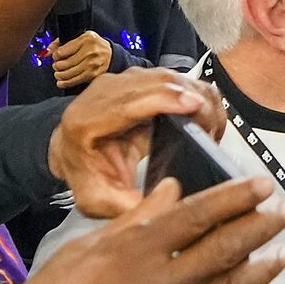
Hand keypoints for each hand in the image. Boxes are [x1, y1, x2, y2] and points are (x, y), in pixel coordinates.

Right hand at [0, 171, 284, 283]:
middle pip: (223, 251)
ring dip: (261, 269)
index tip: (265, 185)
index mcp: (129, 255)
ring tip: (284, 251)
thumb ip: (132, 224)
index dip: (236, 198)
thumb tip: (173, 194)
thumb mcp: (76, 254)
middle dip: (260, 227)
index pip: (196, 217)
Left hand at [48, 67, 227, 217]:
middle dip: (193, 101)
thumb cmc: (86, 173)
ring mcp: (123, 81)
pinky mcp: (140, 79)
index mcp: (87, 120)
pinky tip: (203, 118)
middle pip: (157, 82)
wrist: (72, 150)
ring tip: (210, 130)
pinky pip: (175, 79)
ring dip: (199, 97)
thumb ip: (127, 206)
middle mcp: (104, 92)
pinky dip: (196, 93)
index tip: (194, 105)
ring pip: (171, 77)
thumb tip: (166, 206)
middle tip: (212, 133)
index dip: (164, 100)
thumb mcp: (98, 200)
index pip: (128, 102)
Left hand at [50, 30, 114, 88]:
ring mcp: (92, 64)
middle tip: (56, 66)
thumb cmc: (93, 45)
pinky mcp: (93, 75)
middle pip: (64, 64)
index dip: (55, 56)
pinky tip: (61, 82)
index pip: (62, 52)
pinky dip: (65, 83)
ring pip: (68, 74)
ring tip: (58, 74)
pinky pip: (74, 81)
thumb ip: (61, 43)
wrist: (111, 55)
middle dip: (56, 66)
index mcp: (85, 39)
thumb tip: (46, 52)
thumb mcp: (80, 37)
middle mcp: (90, 52)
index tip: (56, 57)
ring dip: (59, 75)